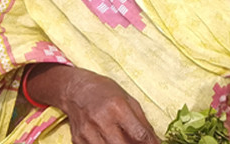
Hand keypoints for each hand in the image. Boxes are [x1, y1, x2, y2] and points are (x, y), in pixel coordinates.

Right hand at [28, 64, 160, 143]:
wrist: (75, 90)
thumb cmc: (105, 92)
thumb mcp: (128, 100)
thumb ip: (142, 122)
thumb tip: (155, 141)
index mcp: (118, 107)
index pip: (139, 134)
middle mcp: (101, 120)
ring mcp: (87, 132)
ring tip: (124, 141)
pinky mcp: (77, 140)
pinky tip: (110, 141)